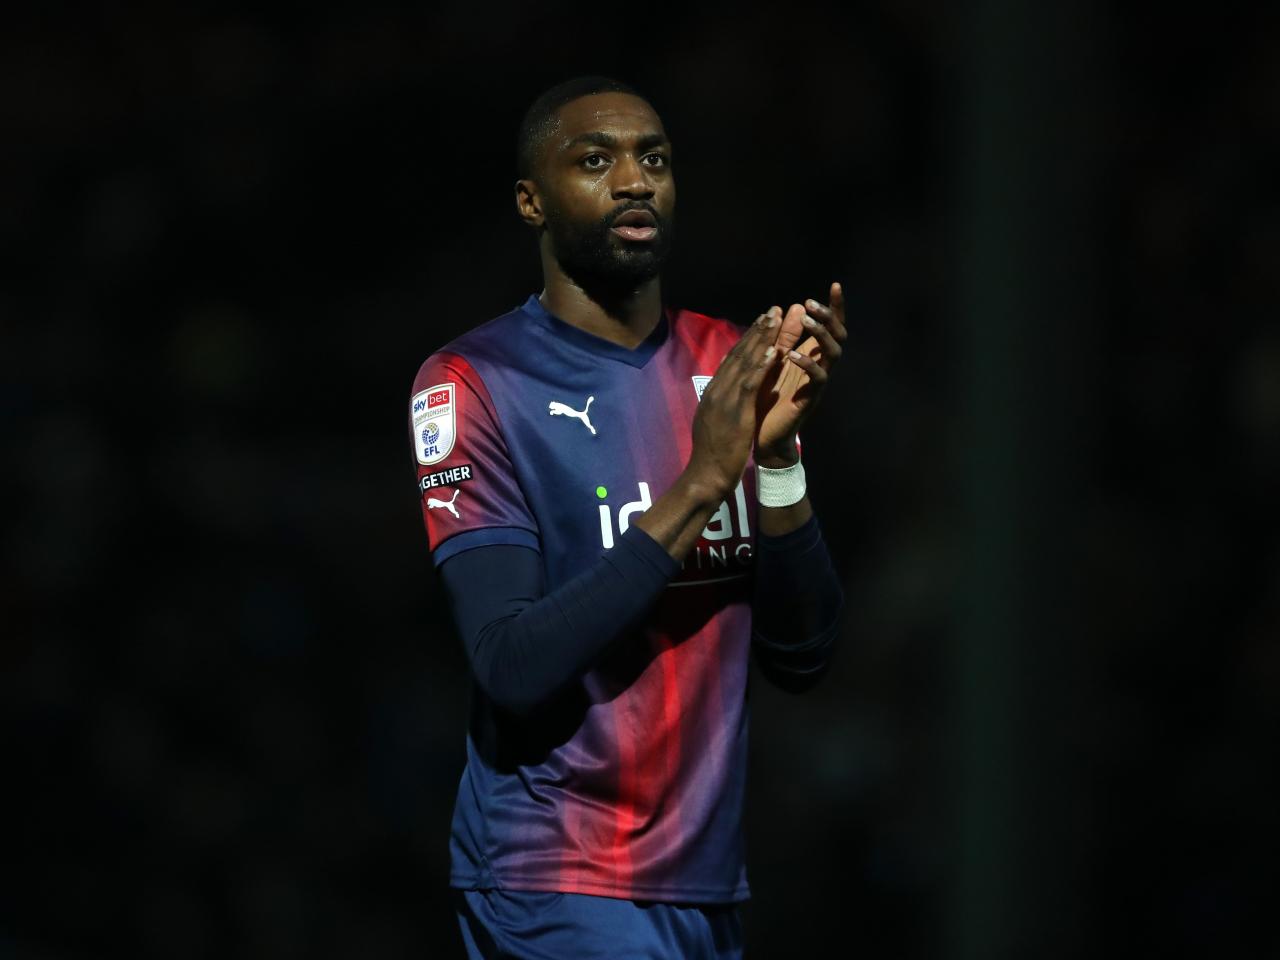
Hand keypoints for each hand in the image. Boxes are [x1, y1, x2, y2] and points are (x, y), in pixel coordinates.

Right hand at [685, 308, 780, 498]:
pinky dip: (762, 365)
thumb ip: (719, 404)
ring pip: (745, 362)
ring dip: (762, 339)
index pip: (732, 360)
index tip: (762, 324)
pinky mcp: (735, 411)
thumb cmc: (712, 454)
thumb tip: (723, 392)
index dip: (748, 340)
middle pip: (739, 354)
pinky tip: (774, 350)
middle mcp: (717, 389)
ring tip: (776, 320)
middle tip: (773, 311)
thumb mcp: (713, 422)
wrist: (706, 474)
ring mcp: (725, 399)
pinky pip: (750, 383)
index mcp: (714, 392)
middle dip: (757, 331)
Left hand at [756, 282, 845, 465]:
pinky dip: (807, 364)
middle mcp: (820, 366)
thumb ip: (784, 336)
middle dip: (829, 316)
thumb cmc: (767, 398)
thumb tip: (793, 306)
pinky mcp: (811, 399)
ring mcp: (818, 382)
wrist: (762, 436)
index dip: (835, 306)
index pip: (830, 326)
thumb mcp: (773, 360)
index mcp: (811, 355)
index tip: (835, 285)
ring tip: (807, 321)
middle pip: (839, 335)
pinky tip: (793, 355)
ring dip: (821, 335)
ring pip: (834, 353)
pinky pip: (819, 378)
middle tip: (811, 304)